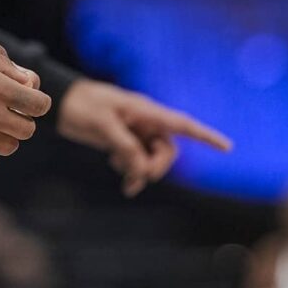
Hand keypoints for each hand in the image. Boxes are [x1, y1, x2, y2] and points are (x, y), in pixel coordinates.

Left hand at [56, 79, 231, 196]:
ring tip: (126, 180)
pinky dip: (135, 173)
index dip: (206, 136)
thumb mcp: (101, 125)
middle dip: (157, 166)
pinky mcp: (123, 142)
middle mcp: (145, 122)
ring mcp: (135, 132)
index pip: (182, 124)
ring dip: (143, 171)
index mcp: (145, 110)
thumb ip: (125, 146)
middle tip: (136, 174)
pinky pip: (139, 162)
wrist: (60, 103)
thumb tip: (142, 169)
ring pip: (153, 158)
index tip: (228, 147)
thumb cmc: (81, 105)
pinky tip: (126, 184)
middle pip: (168, 150)